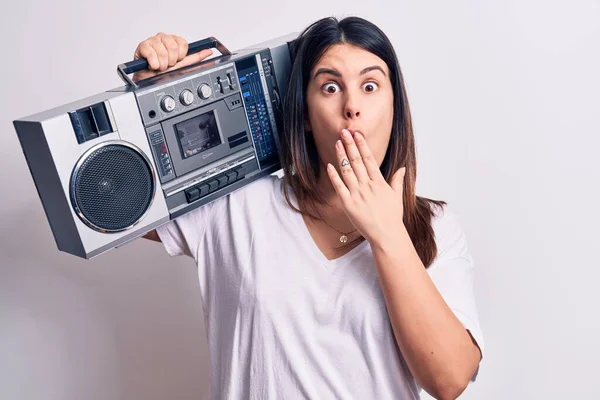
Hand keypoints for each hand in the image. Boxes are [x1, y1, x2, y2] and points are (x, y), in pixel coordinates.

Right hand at [132, 32, 213, 81]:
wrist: (150, 79)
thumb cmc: (164, 72)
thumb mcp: (183, 65)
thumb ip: (196, 58)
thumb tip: (208, 52)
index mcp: (174, 41)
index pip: (183, 43)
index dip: (180, 56)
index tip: (177, 61)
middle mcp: (164, 38)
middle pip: (173, 47)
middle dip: (171, 62)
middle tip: (167, 66)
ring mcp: (153, 41)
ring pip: (162, 51)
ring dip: (162, 64)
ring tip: (159, 66)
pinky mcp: (143, 45)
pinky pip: (150, 52)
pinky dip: (153, 63)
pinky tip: (152, 65)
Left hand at [326, 129, 405, 244]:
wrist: (387, 235)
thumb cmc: (392, 217)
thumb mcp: (397, 196)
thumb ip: (397, 180)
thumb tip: (402, 168)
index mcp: (379, 182)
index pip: (370, 159)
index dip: (362, 145)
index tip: (357, 134)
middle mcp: (368, 186)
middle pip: (357, 161)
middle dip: (350, 145)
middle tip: (344, 132)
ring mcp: (357, 194)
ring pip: (347, 171)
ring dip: (341, 156)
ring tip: (337, 143)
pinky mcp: (349, 204)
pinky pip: (339, 187)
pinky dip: (334, 176)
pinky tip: (329, 166)